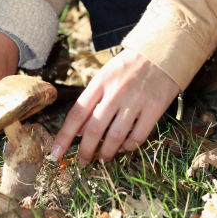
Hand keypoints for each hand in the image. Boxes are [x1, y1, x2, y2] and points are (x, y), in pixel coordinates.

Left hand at [50, 48, 178, 164]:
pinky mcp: (154, 108)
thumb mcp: (104, 77)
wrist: (160, 54)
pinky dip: (129, 147)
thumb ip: (91, 101)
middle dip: (86, 151)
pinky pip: (138, 136)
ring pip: (115, 136)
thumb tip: (78, 130)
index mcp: (99, 83)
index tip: (56, 153)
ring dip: (107, 153)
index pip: (77, 113)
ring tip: (103, 159)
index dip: (65, 136)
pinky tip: (124, 148)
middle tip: (83, 163)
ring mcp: (135, 101)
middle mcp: (115, 93)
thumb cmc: (127, 67)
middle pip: (94, 129)